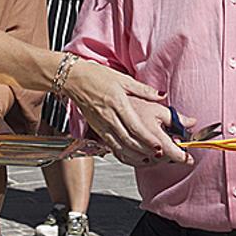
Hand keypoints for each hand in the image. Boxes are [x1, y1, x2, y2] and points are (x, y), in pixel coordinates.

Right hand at [64, 60, 193, 165]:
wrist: (73, 79)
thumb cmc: (96, 76)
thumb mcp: (123, 79)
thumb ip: (143, 89)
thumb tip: (161, 94)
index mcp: (117, 104)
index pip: (135, 127)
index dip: (148, 139)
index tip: (159, 147)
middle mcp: (108, 117)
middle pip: (128, 140)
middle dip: (144, 151)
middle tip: (158, 156)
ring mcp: (101, 125)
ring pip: (119, 146)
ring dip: (134, 155)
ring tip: (148, 159)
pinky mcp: (96, 129)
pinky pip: (110, 145)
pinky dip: (121, 153)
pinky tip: (131, 156)